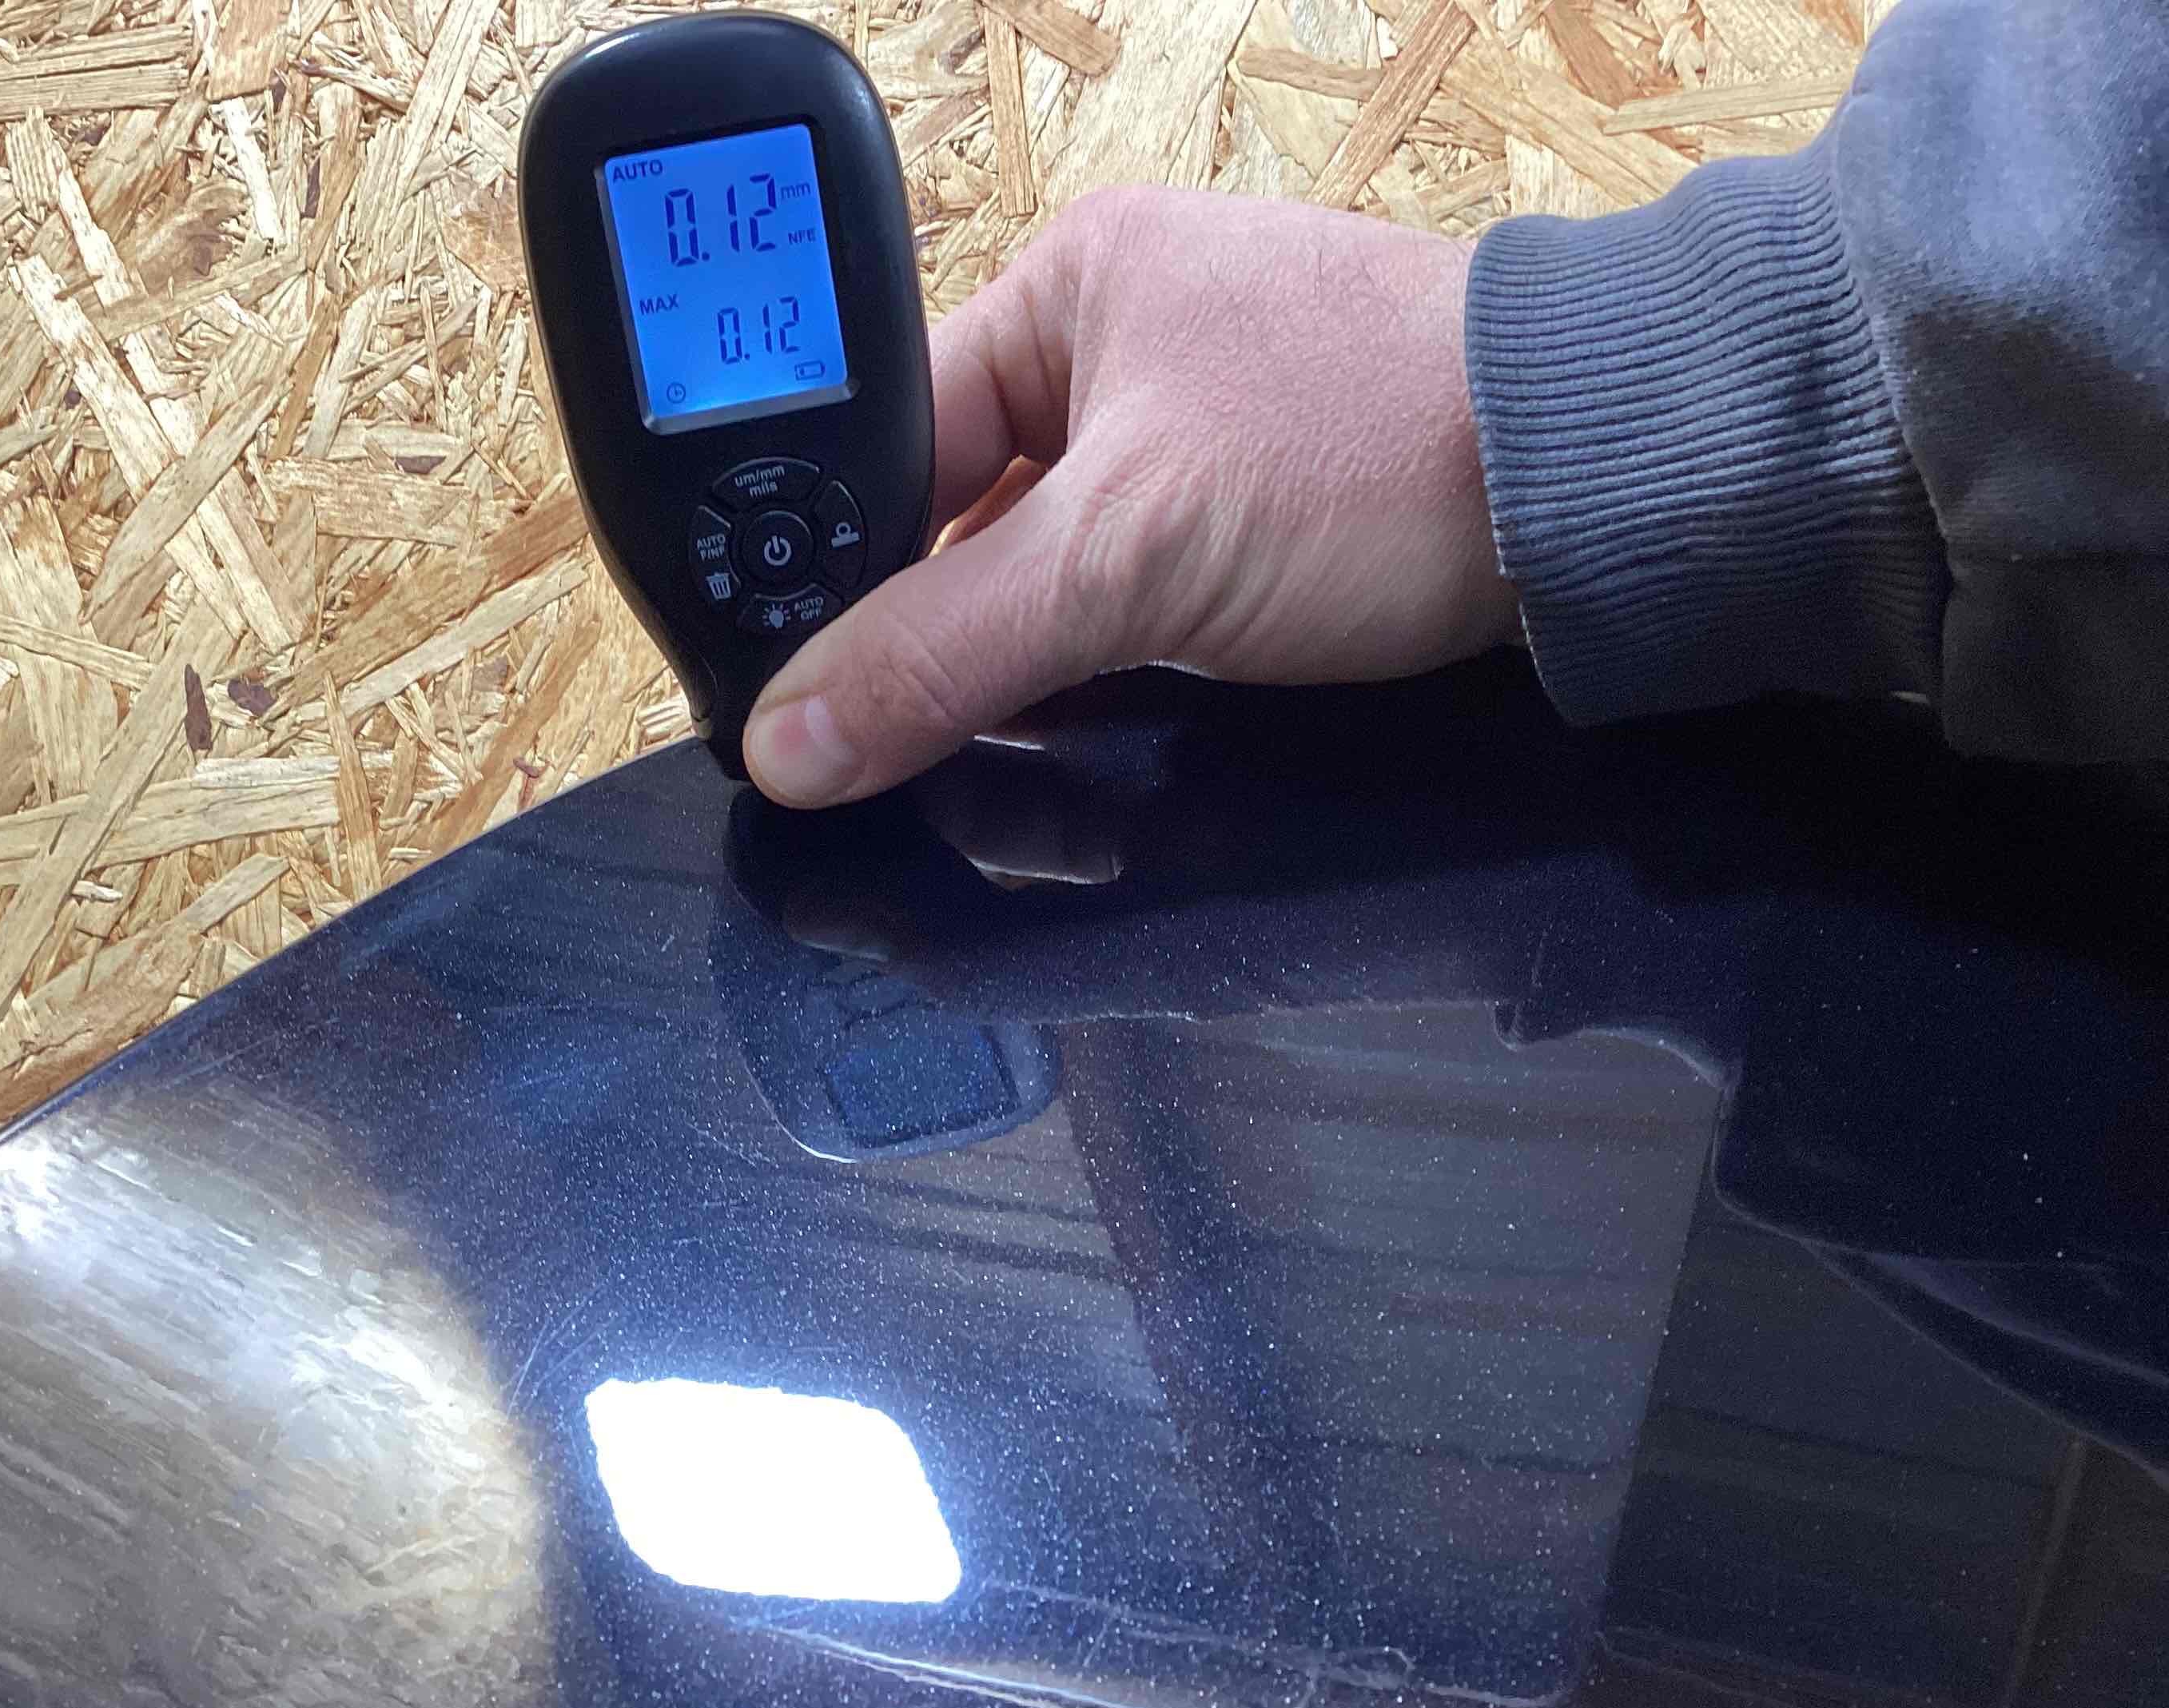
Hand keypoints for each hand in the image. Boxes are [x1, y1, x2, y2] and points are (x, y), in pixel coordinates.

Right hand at [742, 188, 1520, 806]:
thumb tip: (794, 734)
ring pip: (1044, 559)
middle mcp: (1125, 337)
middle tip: (899, 723)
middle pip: (959, 507)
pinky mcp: (1261, 501)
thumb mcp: (1125, 559)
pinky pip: (1126, 586)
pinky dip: (1101, 653)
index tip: (797, 676)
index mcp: (1068, 284)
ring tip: (1005, 725)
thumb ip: (943, 651)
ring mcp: (1199, 419)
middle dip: (936, 620)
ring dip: (1022, 650)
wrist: (1601, 490)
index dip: (833, 559)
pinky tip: (1098, 707)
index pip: (888, 433)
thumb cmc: (1383, 455)